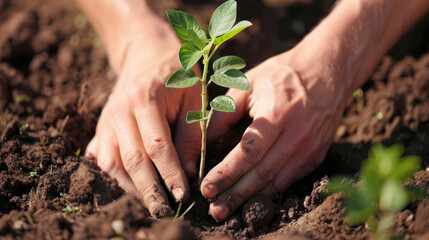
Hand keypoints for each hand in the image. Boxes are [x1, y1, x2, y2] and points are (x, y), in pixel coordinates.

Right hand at [85, 36, 201, 216]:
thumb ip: (190, 134)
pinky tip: (132, 186)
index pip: (157, 146)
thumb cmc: (177, 76)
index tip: (182, 195)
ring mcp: (107, 119)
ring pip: (113, 163)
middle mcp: (120, 111)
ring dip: (131, 186)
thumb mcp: (194, 98)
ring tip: (150, 202)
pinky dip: (117, 176)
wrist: (146, 55)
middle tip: (162, 211)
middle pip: (131, 159)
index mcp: (145, 99)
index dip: (169, 174)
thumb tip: (188, 172)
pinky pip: (104, 158)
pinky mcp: (102, 127)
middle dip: (148, 190)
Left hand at [201, 43, 349, 220]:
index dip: (226, 172)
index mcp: (277, 113)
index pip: (248, 152)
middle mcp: (296, 134)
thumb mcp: (249, 82)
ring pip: (277, 182)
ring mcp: (309, 148)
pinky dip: (270, 192)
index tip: (206, 187)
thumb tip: (205, 138)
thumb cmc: (283, 74)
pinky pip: (290, 179)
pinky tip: (253, 199)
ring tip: (228, 210)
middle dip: (235, 194)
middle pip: (262, 173)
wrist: (328, 70)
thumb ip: (225, 111)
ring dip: (251, 199)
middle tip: (214, 210)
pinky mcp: (316, 155)